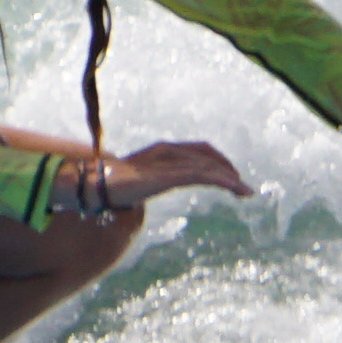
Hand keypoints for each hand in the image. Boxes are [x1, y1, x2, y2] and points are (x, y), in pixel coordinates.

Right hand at [63, 138, 249, 218]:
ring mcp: (168, 161)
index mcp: (162, 150)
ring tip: (246, 192)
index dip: (217, 161)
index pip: (198, 150)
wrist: (96, 185)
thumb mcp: (138, 181)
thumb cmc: (112, 184)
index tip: (230, 177)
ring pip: (207, 166)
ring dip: (230, 179)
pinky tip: (233, 189)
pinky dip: (221, 180)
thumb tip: (146, 187)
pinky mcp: (169, 174)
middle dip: (228, 170)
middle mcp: (168, 150)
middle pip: (207, 155)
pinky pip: (201, 175)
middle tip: (244, 189)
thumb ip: (148, 180)